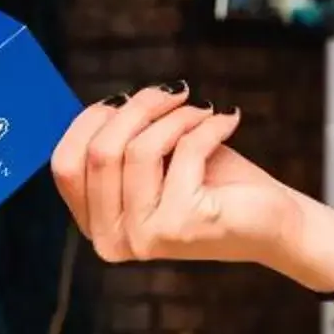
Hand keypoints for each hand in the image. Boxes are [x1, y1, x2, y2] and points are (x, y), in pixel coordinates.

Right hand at [52, 86, 299, 267]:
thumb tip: (110, 104)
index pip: (65, 165)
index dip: (90, 120)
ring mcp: (145, 237)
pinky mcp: (182, 225)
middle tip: (173, 93)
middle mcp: (113, 240)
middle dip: (138, 108)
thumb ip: (121, 141)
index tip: (123, 99)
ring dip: (175, 115)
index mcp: (96, 226)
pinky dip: (208, 126)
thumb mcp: (154, 160)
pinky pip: (184, 151)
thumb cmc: (210, 184)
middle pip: (100, 152)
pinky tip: (226, 122)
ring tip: (201, 110)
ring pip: (139, 149)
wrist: (269, 221)